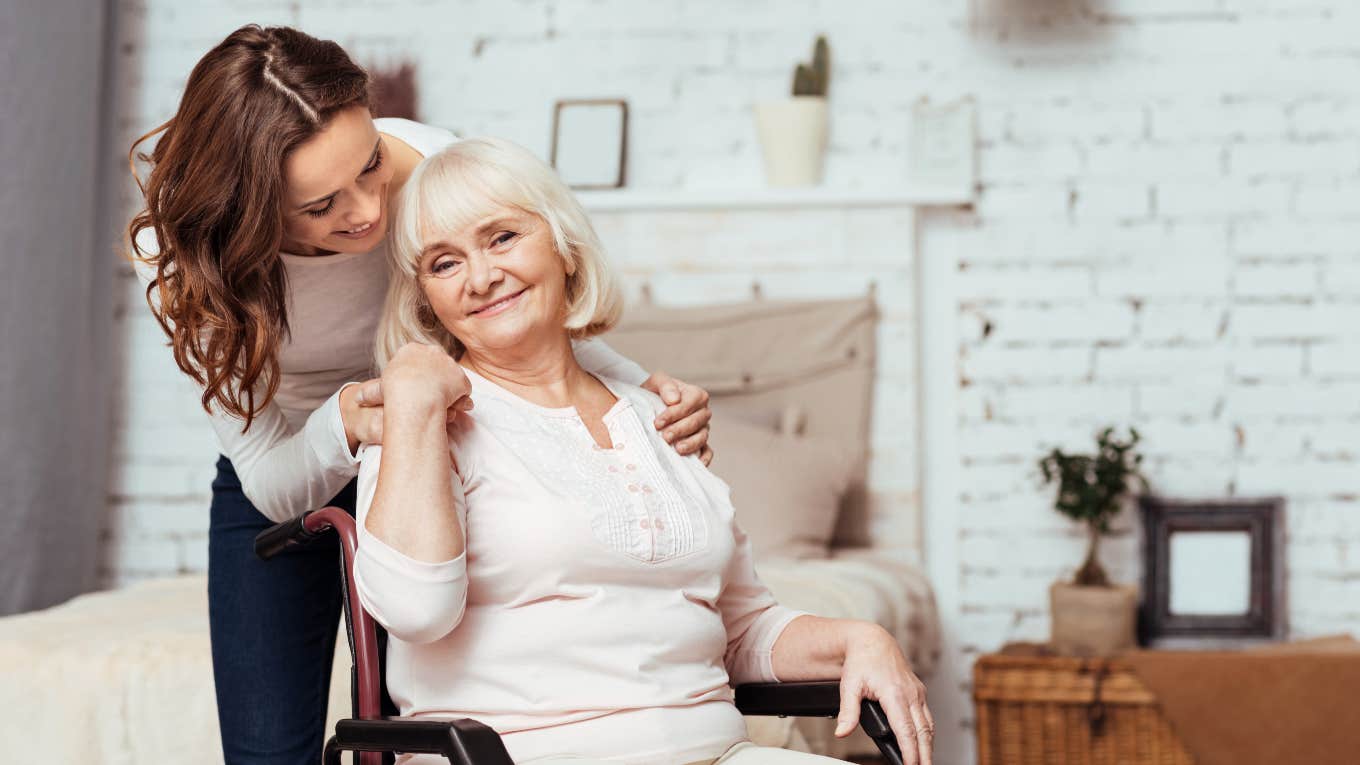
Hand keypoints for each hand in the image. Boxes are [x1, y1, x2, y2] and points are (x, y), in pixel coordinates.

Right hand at [339, 344, 471, 451]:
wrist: (413, 394)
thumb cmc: (393, 392)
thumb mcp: (379, 389)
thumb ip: (372, 392)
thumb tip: (357, 399)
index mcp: (411, 349)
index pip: (418, 360)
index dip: (418, 376)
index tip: (416, 389)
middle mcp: (432, 351)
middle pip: (437, 366)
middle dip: (436, 381)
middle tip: (431, 398)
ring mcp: (449, 363)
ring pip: (451, 378)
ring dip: (450, 391)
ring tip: (444, 406)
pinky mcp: (461, 377)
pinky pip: (463, 389)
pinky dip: (460, 398)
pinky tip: (454, 407)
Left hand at [641, 372, 712, 464]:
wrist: (650, 406)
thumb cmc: (655, 393)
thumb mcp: (656, 382)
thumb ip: (665, 385)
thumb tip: (674, 400)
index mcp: (696, 395)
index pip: (689, 404)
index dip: (674, 414)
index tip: (658, 422)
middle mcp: (703, 412)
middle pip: (696, 422)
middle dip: (680, 430)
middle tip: (665, 437)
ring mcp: (703, 429)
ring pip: (702, 437)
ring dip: (691, 444)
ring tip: (677, 449)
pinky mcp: (701, 443)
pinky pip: (707, 452)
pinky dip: (704, 458)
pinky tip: (694, 463)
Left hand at [835, 624, 933, 764]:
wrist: (872, 640)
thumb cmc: (861, 661)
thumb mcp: (849, 685)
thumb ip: (848, 711)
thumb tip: (842, 732)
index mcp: (894, 693)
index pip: (905, 730)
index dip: (909, 751)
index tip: (910, 764)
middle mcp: (910, 693)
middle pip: (923, 731)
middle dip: (925, 754)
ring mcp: (917, 692)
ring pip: (928, 724)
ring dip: (929, 745)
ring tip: (925, 762)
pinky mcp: (919, 691)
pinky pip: (927, 716)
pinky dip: (928, 732)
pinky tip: (925, 743)